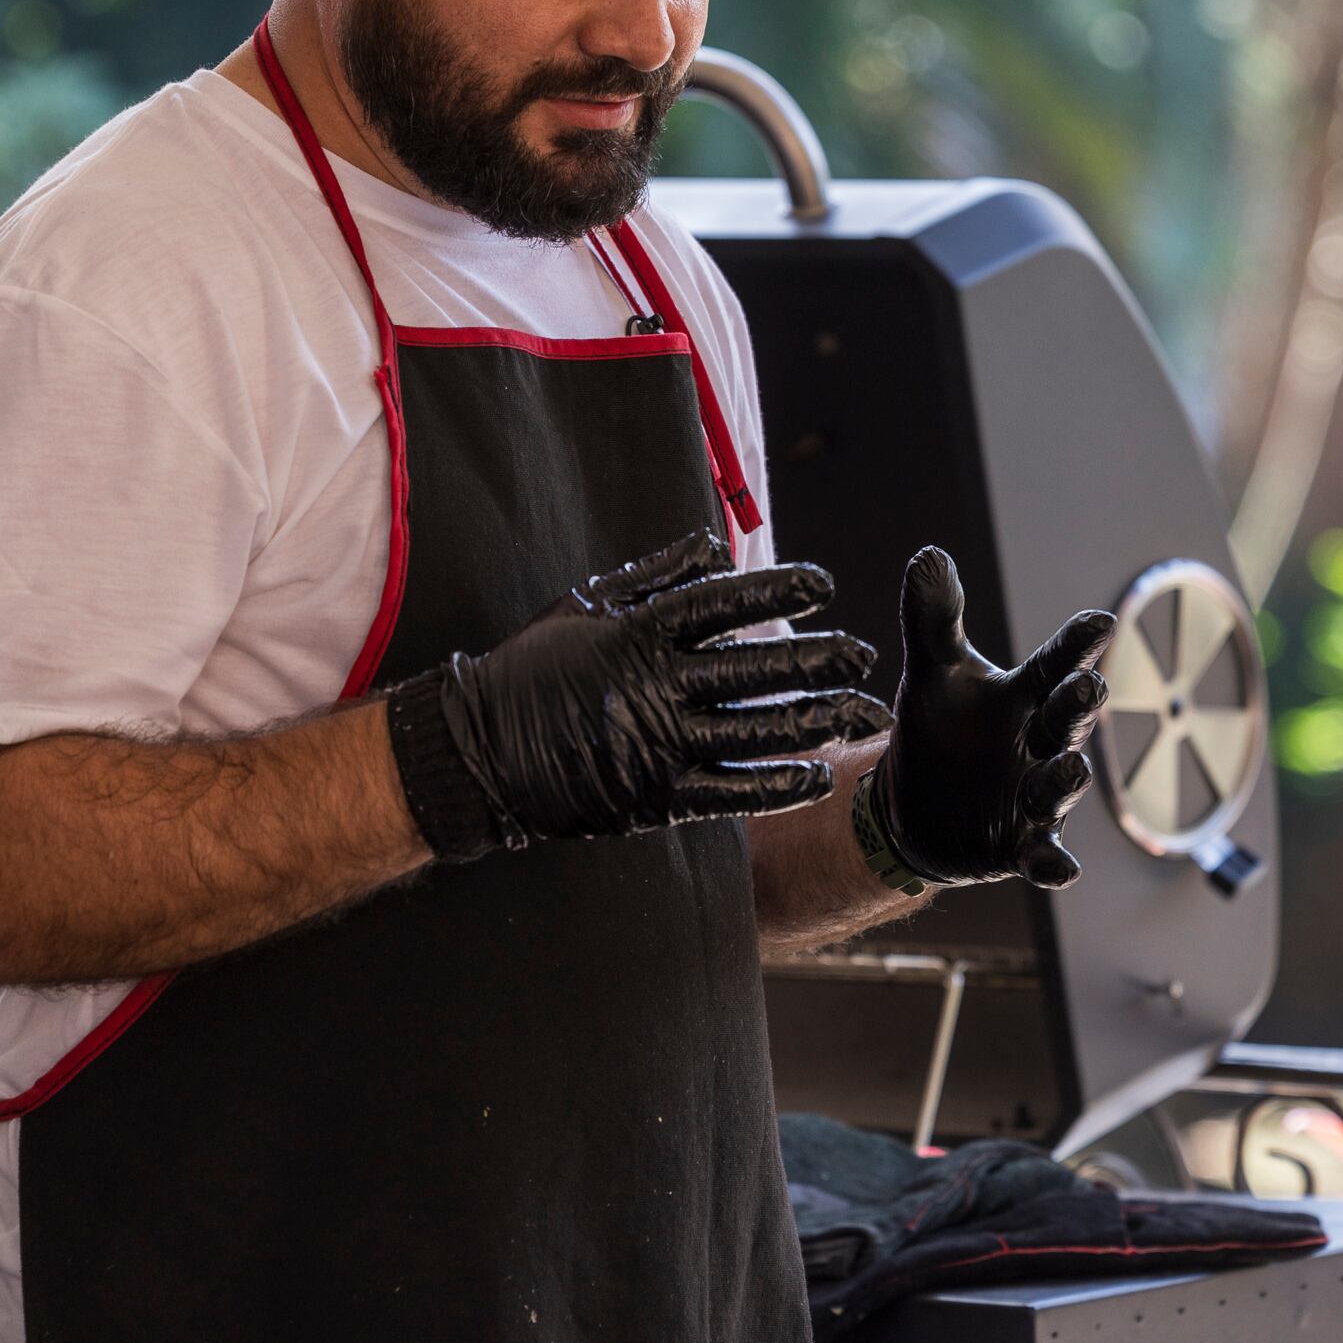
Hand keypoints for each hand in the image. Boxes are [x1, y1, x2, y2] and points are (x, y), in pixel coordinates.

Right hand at [385, 531, 891, 859]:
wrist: (478, 752)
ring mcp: (657, 742)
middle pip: (757, 668)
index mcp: (639, 630)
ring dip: (818, 722)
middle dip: (819, 660)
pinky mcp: (654, 796)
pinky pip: (731, 791)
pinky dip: (778, 784)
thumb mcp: (585, 604)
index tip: (824, 585)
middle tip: (864, 654)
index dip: (779, 590)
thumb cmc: (531, 669)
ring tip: (864, 715)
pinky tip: (817, 774)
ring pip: (756, 730)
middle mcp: (655, 684)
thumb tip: (715, 546)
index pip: (724, 602)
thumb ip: (655, 575)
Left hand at [857, 546, 1113, 889]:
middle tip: (1088, 686)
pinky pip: (1045, 857)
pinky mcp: (1021, 846)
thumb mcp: (931, 674)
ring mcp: (1037, 798)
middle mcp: (1043, 743)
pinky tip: (1062, 871)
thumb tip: (928, 554)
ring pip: (1059, 786)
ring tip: (1068, 769)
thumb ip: (934, 619)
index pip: (1057, 663)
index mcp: (1027, 696)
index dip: (1078, 644)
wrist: (913, 808)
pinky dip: (1054, 865)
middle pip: (1068, 720)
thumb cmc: (940, 730)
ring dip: (1065, 779)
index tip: (1101, 621)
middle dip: (1079, 705)